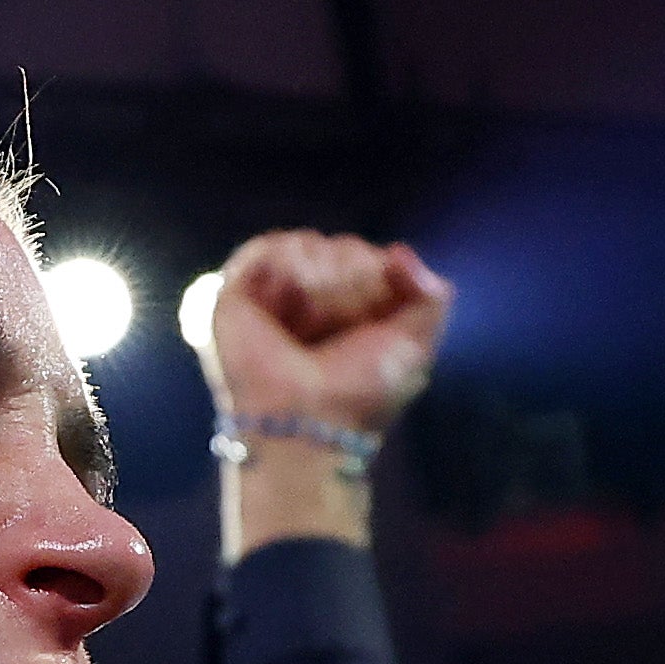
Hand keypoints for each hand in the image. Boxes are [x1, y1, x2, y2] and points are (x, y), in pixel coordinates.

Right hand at [203, 228, 452, 440]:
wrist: (310, 419)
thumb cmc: (361, 392)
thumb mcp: (416, 346)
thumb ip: (429, 295)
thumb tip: (398, 252)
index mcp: (346, 311)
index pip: (369, 259)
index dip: (379, 279)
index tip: (374, 318)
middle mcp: (307, 299)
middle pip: (341, 249)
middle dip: (350, 283)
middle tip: (337, 329)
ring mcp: (270, 293)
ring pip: (307, 244)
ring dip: (321, 283)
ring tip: (309, 325)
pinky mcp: (235, 291)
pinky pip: (270, 248)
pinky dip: (290, 270)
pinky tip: (293, 306)